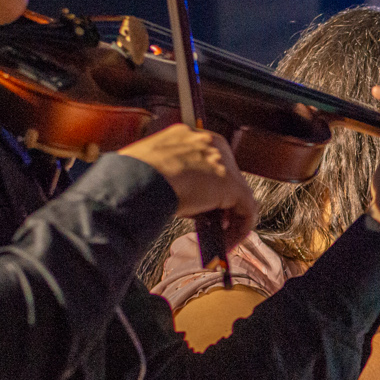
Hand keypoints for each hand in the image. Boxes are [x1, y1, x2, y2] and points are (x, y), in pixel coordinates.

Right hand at [120, 125, 256, 238]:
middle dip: (222, 204)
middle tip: (214, 224)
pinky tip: (226, 242)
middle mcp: (212, 145)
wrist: (134, 177)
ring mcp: (223, 163)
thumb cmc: (132, 174)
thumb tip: (181, 199)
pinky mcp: (231, 185)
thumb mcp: (154, 170)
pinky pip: (247, 210)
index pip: (211, 164)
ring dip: (231, 219)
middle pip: (228, 179)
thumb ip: (172, 178)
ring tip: (220, 237)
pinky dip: (240, 229)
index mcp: (191, 137)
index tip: (203, 207)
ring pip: (239, 195)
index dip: (210, 189)